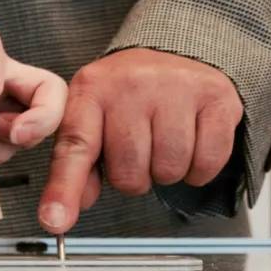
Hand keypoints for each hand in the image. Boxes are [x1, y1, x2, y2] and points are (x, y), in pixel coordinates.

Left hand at [39, 49, 243, 232]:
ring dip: (166, 172)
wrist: (176, 50)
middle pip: (128, 173)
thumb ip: (76, 165)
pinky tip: (190, 145)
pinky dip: (199, 169)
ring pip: (169, 170)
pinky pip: (207, 163)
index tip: (54, 221)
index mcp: (91, 91)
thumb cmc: (127, 93)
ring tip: (162, 144)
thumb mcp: (91, 117)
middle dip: (133, 177)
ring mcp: (176, 88)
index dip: (64, 190)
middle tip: (137, 151)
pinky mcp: (215, 98)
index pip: (75, 148)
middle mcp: (131, 85)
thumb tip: (64, 210)